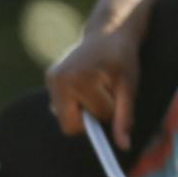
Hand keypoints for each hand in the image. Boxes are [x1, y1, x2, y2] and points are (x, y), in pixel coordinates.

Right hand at [48, 13, 148, 148]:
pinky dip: (74, 100)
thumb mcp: (129, 87)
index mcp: (77, 81)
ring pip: (63, 116)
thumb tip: (124, 146)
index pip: (85, 121)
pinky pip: (60, 105)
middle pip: (68, 124)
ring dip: (81, 107)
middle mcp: (59, 80)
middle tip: (102, 95)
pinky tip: (83, 82)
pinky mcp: (48, 77)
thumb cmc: (122, 58)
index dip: (104, 112)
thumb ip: (125, 117)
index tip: (113, 94)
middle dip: (88, 116)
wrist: (109, 30)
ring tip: (93, 85)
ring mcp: (51, 79)